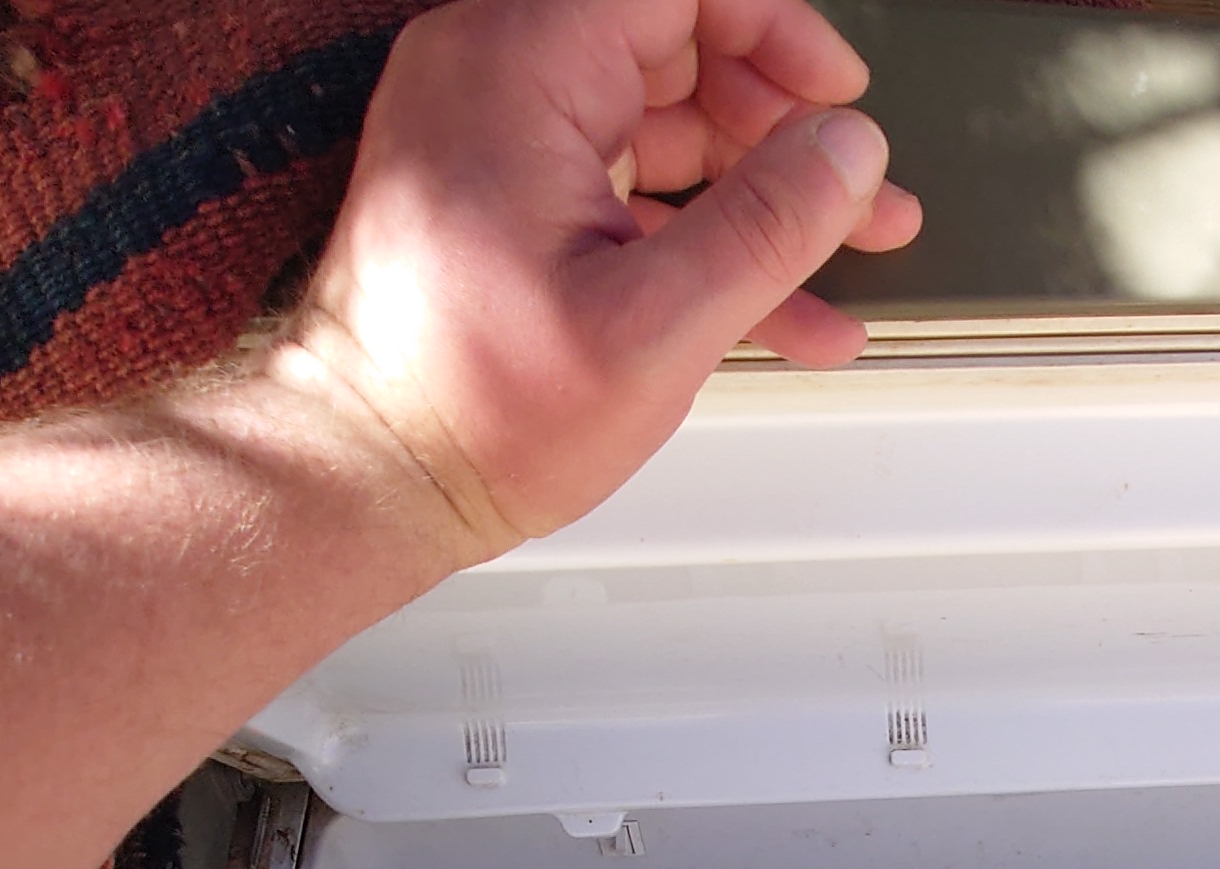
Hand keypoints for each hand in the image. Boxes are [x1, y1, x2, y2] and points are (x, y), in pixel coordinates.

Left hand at [270, 0, 922, 563]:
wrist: (367, 474)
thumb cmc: (466, 408)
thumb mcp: (655, 325)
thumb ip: (767, 225)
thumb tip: (847, 150)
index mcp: (517, 66)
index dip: (777, 31)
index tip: (839, 98)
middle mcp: (494, 75)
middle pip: (678, 46)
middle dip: (783, 124)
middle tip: (852, 192)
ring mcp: (494, 131)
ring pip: (665, 119)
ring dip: (760, 187)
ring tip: (846, 247)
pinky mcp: (502, 190)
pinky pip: (628, 179)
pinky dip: (702, 228)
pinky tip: (779, 301)